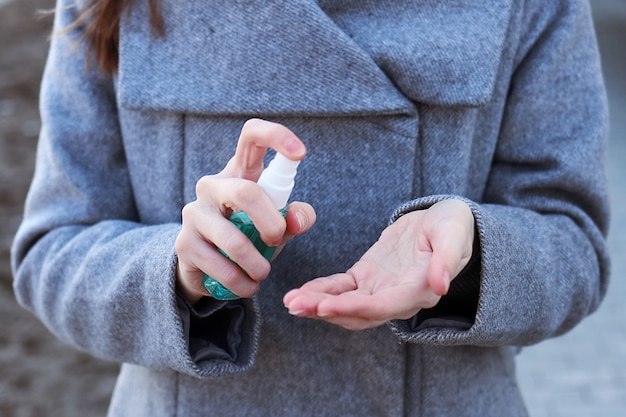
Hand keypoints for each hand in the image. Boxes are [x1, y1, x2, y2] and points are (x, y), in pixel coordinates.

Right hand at [175, 119, 315, 303]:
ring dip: (257, 264)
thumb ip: (295, 218)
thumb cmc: (249, 235)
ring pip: (233, 239)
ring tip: (262, 274)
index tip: (301, 153)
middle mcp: (212, 186)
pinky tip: (247, 286)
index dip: (276, 136)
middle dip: (271, 224)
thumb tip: (298, 219)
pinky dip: (242, 282)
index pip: (251, 136)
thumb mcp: (278, 225)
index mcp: (239, 172)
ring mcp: (194, 213)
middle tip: (278, 240)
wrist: (208, 268)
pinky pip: (221, 266)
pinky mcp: (184, 243)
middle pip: (245, 192)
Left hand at [283, 199, 474, 329]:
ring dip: (317, 305)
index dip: (352, 308)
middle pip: (357, 312)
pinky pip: (342, 287)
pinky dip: (321, 290)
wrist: (445, 223)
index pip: (381, 307)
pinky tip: (300, 291)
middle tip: (294, 305)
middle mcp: (396, 298)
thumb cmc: (453, 227)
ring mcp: (380, 289)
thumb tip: (440, 286)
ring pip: (345, 304)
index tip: (324, 307)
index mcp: (418, 291)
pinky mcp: (368, 277)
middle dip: (324, 311)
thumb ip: (448, 260)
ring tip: (290, 301)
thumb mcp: (454, 235)